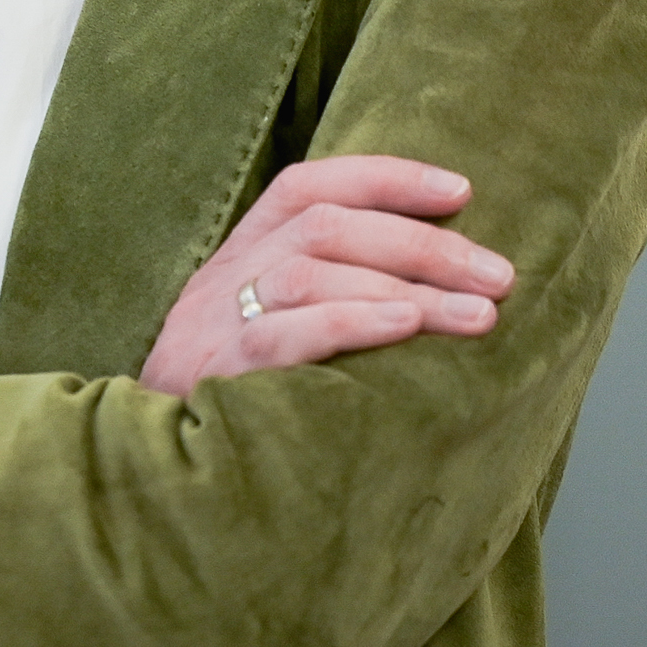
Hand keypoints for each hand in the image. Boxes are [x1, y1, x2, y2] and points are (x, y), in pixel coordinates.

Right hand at [138, 156, 511, 396]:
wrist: (147, 468)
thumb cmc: (228, 398)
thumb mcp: (262, 329)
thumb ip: (323, 296)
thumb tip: (434, 287)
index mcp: (240, 254)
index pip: (309, 188)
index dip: (385, 178)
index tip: (462, 190)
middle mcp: (226, 276)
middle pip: (328, 226)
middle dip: (423, 243)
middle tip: (499, 275)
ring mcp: (218, 322)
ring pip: (312, 271)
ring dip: (407, 284)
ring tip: (479, 314)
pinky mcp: (220, 374)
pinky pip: (287, 333)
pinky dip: (354, 321)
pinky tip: (410, 327)